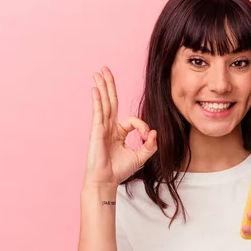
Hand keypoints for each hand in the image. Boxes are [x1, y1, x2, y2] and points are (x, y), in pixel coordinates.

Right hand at [83, 66, 157, 187]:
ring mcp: (101, 128)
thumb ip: (150, 144)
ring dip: (102, 86)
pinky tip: (95, 89)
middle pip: (111, 101)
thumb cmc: (120, 170)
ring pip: (104, 103)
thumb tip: (155, 132)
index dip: (142, 126)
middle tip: (105, 69)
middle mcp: (109, 127)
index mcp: (119, 132)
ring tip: (99, 72)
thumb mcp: (141, 156)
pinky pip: (98, 112)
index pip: (132, 120)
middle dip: (109, 85)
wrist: (106, 181)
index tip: (147, 137)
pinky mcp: (97, 131)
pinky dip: (97, 100)